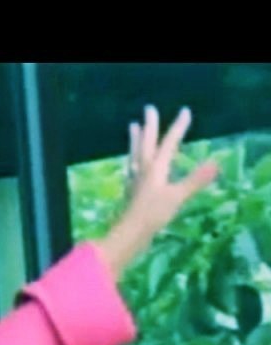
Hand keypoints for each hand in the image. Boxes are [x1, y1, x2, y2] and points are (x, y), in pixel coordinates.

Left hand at [95, 106, 218, 281]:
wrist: (128, 235)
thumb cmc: (153, 215)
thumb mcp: (177, 197)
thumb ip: (196, 180)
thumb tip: (216, 164)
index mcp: (156, 167)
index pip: (169, 142)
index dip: (178, 127)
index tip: (185, 111)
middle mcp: (143, 169)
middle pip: (147, 142)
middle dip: (150, 125)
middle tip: (148, 109)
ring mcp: (134, 180)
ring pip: (135, 154)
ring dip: (135, 139)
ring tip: (133, 127)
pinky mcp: (130, 192)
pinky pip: (131, 169)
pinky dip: (132, 161)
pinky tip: (131, 165)